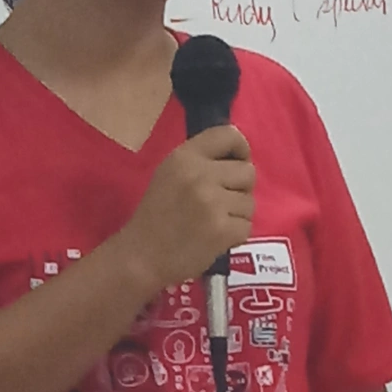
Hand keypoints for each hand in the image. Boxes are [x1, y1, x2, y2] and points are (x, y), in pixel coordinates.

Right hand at [117, 126, 253, 292]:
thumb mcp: (170, 174)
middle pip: (248, 171)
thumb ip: (201, 161)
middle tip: (221, 202)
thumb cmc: (157, 215)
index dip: (241, 149)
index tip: (237, 163)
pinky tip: (214, 238)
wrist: (142, 256)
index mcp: (185, 156)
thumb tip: (239, 157)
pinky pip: (247, 226)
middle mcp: (200, 175)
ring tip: (212, 222)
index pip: (229, 135)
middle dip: (241, 189)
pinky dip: (235, 235)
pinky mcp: (222, 229)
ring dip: (237, 215)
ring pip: (250, 202)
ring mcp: (212, 203)